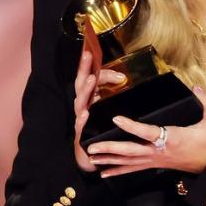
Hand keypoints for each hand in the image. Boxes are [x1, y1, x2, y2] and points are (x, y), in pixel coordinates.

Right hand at [72, 50, 126, 171]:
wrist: (92, 155)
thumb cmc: (102, 129)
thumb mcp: (108, 108)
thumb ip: (113, 93)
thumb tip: (125, 77)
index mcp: (89, 98)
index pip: (90, 76)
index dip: (92, 64)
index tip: (95, 51)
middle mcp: (83, 106)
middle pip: (81, 84)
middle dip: (84, 69)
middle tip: (88, 55)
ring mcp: (80, 119)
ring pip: (80, 102)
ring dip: (86, 90)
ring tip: (91, 79)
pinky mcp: (81, 134)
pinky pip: (80, 126)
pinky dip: (82, 120)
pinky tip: (85, 114)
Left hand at [85, 85, 205, 177]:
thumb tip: (197, 88)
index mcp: (171, 139)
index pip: (148, 132)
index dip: (131, 126)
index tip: (116, 119)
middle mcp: (159, 151)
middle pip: (131, 151)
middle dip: (110, 149)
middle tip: (91, 147)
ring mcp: (155, 160)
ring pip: (128, 161)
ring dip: (108, 160)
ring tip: (91, 157)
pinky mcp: (154, 164)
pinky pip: (133, 169)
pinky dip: (117, 171)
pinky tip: (104, 173)